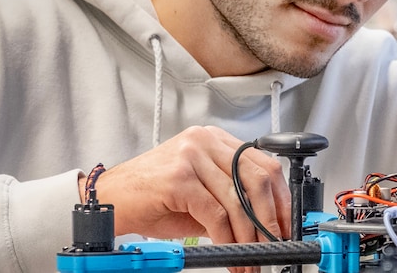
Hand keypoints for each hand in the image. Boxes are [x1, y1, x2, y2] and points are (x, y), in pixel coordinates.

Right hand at [82, 125, 289, 246]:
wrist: (109, 199)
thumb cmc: (152, 196)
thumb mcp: (199, 192)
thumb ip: (230, 198)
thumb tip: (265, 223)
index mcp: (214, 139)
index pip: (263, 164)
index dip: (280, 197)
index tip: (287, 223)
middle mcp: (205, 141)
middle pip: (258, 178)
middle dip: (272, 217)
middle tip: (277, 243)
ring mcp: (192, 156)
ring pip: (238, 199)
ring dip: (250, 235)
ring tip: (252, 256)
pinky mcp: (179, 178)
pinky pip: (216, 214)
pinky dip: (228, 238)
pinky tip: (230, 252)